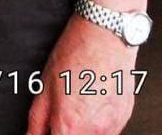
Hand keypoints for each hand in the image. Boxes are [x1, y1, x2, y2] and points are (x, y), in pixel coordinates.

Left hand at [27, 16, 137, 134]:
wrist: (105, 35)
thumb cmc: (76, 53)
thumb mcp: (45, 84)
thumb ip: (37, 118)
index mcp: (70, 123)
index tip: (48, 129)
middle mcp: (95, 130)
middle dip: (64, 131)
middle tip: (59, 114)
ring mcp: (113, 127)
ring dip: (81, 130)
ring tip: (76, 103)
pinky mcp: (124, 118)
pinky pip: (108, 132)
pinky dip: (97, 123)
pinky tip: (90, 102)